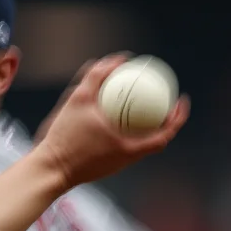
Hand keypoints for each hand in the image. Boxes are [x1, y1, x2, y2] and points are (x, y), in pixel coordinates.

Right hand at [34, 55, 189, 190]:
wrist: (49, 171)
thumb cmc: (64, 138)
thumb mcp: (78, 98)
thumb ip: (97, 76)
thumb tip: (118, 59)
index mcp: (130, 148)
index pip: (165, 133)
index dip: (178, 118)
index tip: (181, 101)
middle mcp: (127, 160)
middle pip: (155, 140)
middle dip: (165, 121)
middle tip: (164, 100)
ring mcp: (115, 166)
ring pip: (139, 145)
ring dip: (146, 128)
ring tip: (143, 108)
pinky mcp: (103, 168)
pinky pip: (123, 147)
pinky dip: (126, 133)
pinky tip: (113, 120)